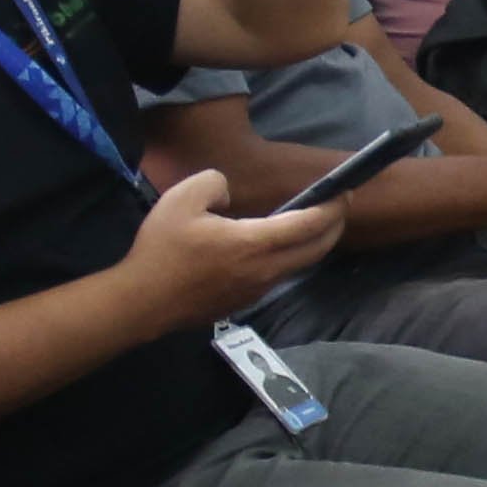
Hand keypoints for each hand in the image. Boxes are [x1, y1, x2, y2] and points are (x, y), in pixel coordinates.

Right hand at [116, 165, 342, 325]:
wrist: (143, 302)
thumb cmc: (162, 249)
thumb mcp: (183, 197)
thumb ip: (216, 184)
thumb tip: (230, 198)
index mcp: (254, 244)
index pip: (309, 225)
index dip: (332, 208)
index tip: (343, 192)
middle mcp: (265, 271)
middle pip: (317, 249)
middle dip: (334, 226)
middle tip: (338, 206)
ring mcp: (257, 290)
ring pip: (299, 265)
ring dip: (313, 244)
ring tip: (311, 223)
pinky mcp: (244, 302)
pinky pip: (279, 276)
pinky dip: (290, 258)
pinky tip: (276, 246)